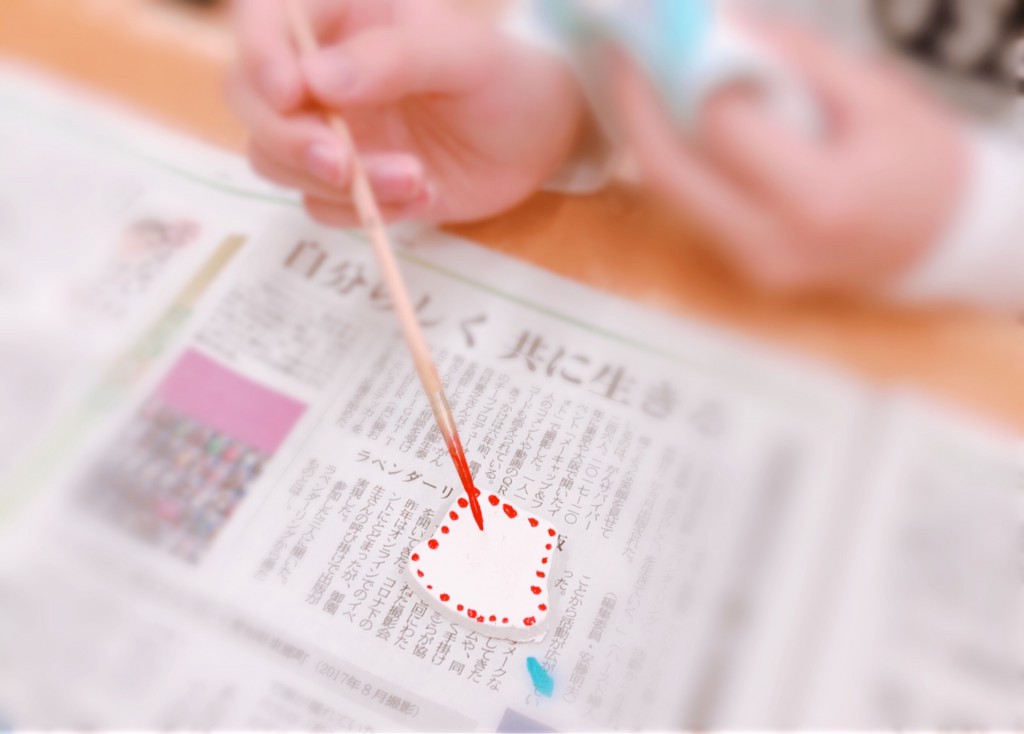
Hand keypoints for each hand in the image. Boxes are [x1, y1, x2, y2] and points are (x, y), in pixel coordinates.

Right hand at [229, 0, 586, 224]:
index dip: (260, 56)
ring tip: (416, 180)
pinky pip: (322, 205)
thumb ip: (394, 59)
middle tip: (345, 165)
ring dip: (335, 184)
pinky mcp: (349, 182)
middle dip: (289, 139)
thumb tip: (316, 79)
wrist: (539, 141)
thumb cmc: (506, 78)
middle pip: (251, 101)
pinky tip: (423, 197)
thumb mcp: (462, 56)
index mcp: (341, 18)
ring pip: (276, 160)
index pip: (263, 21)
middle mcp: (320, 73)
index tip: (291, 95)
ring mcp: (330, 131)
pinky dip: (364, 211)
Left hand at [613, 21, 970, 293]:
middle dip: (636, 106)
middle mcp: (772, 244)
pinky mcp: (742, 269)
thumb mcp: (875, 95)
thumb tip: (718, 24)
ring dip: (646, 133)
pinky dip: (674, 159)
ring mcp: (752, 265)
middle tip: (624, 55)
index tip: (666, 35)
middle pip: (668, 173)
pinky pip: (690, 208)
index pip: (721, 127)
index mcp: (817, 200)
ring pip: (669, 195)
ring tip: (642, 81)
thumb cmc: (921, 162)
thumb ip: (794, 59)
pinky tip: (670, 120)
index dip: (686, 75)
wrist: (943, 242)